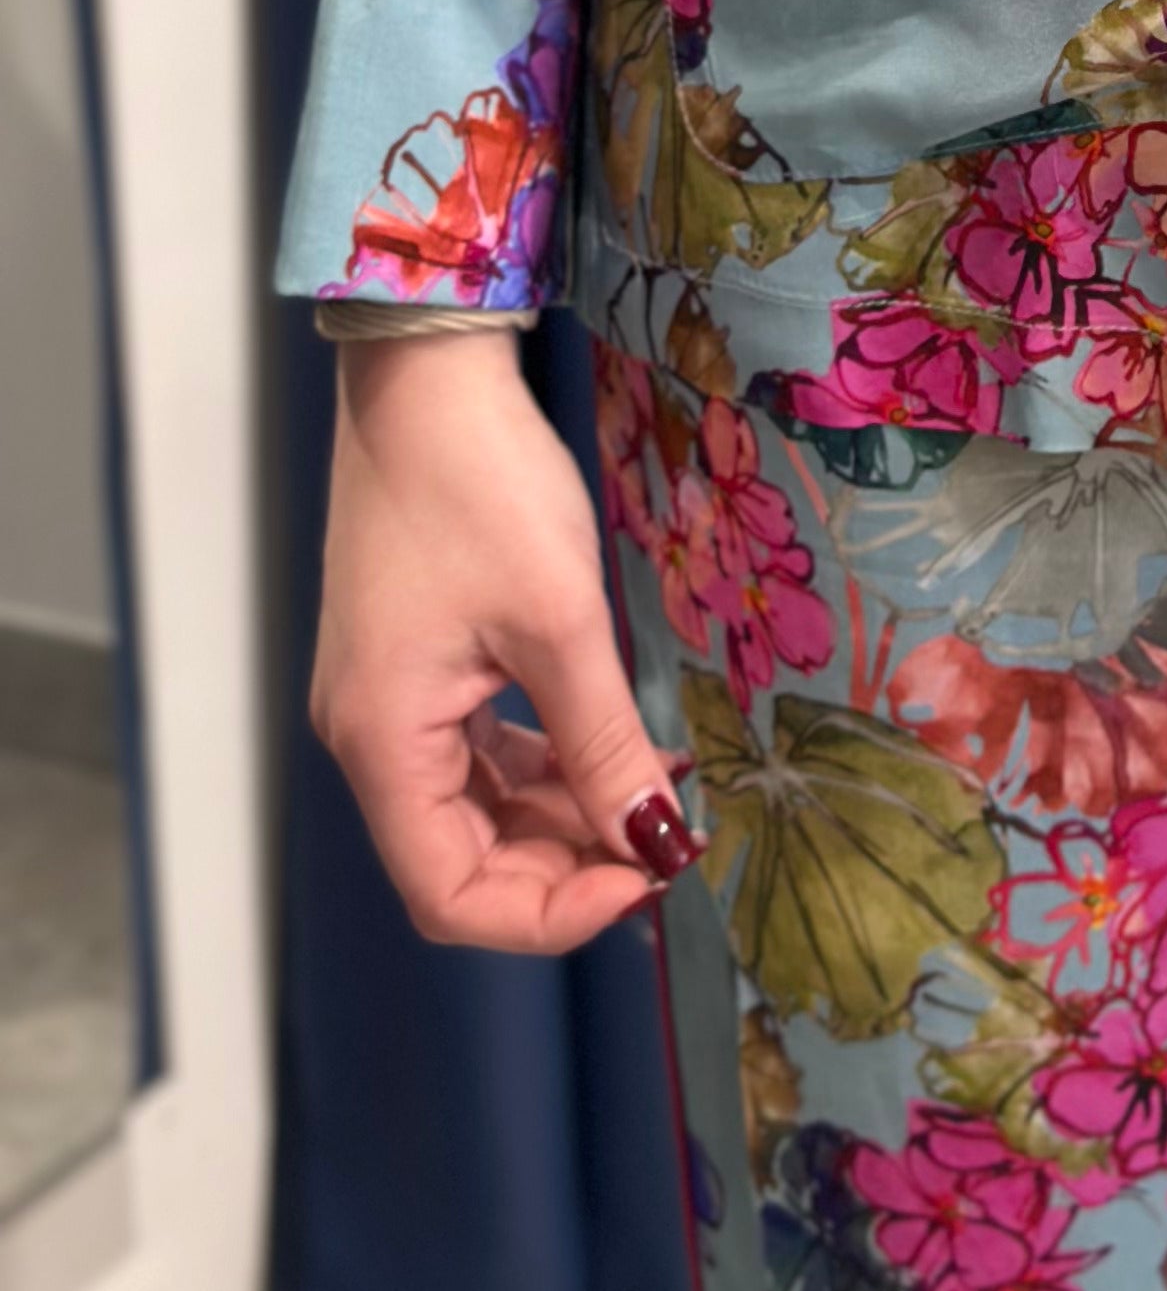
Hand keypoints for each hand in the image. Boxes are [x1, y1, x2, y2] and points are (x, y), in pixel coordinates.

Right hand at [311, 326, 696, 951]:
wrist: (428, 377)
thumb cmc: (479, 484)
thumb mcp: (558, 619)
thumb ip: (603, 743)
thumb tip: (653, 840)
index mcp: (384, 743)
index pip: (450, 894)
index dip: (548, 914)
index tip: (643, 882)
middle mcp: (373, 737)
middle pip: (465, 859)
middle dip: (569, 866)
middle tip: (669, 842)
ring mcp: (394, 700)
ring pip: (481, 809)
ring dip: (567, 817)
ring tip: (662, 798)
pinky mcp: (422, 663)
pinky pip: (484, 751)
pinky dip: (551, 764)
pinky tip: (620, 747)